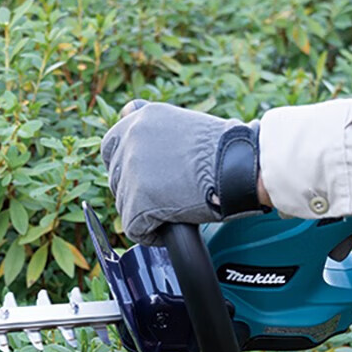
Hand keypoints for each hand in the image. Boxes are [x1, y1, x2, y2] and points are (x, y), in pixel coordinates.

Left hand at [102, 100, 264, 243]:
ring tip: (174, 209)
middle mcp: (130, 139)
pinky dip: (151, 234)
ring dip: (145, 212)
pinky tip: (170, 226)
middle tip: (165, 196)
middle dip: (135, 191)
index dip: (126, 167)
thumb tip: (133, 130)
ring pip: (124, 203)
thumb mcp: (184, 123)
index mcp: (141, 118)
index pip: (111, 145)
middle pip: (116, 177)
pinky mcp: (138, 202)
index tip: (144, 178)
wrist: (239, 168)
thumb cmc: (225, 150)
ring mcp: (132, 171)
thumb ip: (154, 130)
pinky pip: (135, 228)